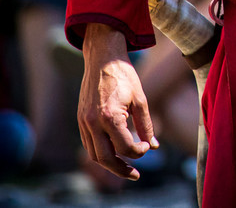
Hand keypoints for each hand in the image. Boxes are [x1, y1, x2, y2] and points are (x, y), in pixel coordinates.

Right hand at [77, 23, 157, 178]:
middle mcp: (92, 123)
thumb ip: (146, 125)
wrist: (102, 59)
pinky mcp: (80, 120)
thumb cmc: (125, 76)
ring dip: (109, 164)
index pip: (124, 147)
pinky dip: (101, 152)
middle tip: (135, 175)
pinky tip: (114, 153)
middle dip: (120, 169)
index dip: (138, 151)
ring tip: (126, 169)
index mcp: (109, 116)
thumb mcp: (141, 99)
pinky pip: (89, 144)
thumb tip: (154, 146)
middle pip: (104, 158)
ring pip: (93, 154)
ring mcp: (83, 122)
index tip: (148, 146)